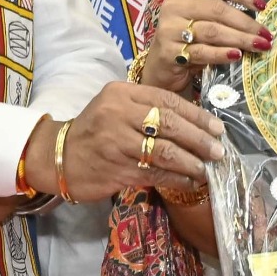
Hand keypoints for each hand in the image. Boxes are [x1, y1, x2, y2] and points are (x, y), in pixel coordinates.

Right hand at [23, 83, 224, 202]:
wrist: (57, 156)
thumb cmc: (95, 131)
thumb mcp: (116, 108)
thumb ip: (149, 109)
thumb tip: (196, 122)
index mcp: (122, 93)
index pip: (168, 100)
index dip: (197, 115)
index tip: (217, 127)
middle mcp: (118, 114)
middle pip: (170, 125)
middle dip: (199, 139)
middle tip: (219, 150)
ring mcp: (116, 143)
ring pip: (165, 152)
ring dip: (191, 162)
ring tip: (207, 169)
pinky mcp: (117, 169)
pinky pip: (155, 174)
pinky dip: (177, 179)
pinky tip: (190, 182)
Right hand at [144, 0, 269, 92]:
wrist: (162, 67)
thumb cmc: (189, 39)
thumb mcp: (203, 19)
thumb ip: (223, 12)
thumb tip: (259, 15)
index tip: (262, 6)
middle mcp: (174, 5)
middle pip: (217, 10)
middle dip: (246, 23)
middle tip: (266, 35)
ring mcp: (169, 29)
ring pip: (212, 31)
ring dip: (239, 39)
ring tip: (258, 46)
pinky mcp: (169, 52)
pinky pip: (201, 51)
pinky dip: (222, 53)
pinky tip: (236, 56)